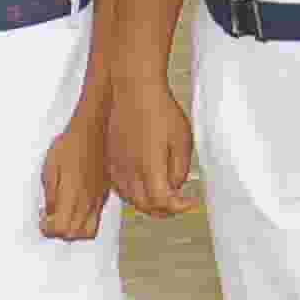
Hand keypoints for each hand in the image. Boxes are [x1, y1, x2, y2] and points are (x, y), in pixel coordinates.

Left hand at [37, 105, 111, 244]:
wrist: (95, 132)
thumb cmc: (71, 145)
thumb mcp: (51, 166)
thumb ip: (51, 192)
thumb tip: (50, 211)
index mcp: (72, 195)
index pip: (62, 229)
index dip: (48, 228)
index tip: (42, 217)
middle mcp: (88, 202)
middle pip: (75, 235)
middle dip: (59, 232)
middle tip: (49, 217)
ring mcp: (98, 200)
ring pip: (89, 231)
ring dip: (73, 230)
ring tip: (62, 215)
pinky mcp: (104, 195)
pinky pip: (96, 218)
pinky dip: (84, 221)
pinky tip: (74, 206)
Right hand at [108, 77, 195, 215]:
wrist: (134, 88)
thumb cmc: (159, 109)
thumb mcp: (182, 140)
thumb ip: (179, 168)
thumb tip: (176, 185)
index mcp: (149, 166)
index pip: (162, 202)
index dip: (179, 208)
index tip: (190, 202)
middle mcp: (128, 168)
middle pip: (143, 205)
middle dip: (163, 210)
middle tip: (177, 204)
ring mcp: (116, 163)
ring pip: (128, 197)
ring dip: (146, 203)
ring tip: (161, 197)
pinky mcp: (110, 156)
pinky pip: (118, 185)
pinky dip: (131, 193)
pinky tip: (141, 186)